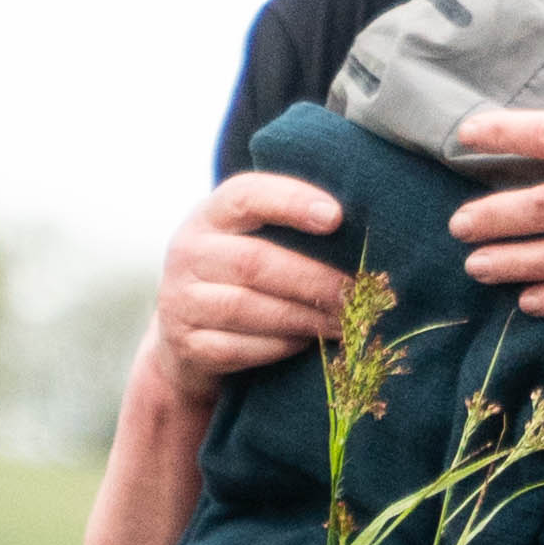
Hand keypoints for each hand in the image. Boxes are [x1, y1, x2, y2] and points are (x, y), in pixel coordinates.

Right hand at [138, 168, 352, 409]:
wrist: (184, 330)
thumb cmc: (240, 272)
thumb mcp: (250, 237)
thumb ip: (289, 228)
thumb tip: (363, 232)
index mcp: (210, 215)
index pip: (246, 196)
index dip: (291, 202)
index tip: (336, 216)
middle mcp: (188, 252)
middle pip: (253, 262)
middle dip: (313, 279)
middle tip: (356, 293)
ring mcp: (180, 300)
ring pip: (245, 308)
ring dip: (303, 317)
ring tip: (343, 322)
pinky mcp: (186, 344)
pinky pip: (236, 348)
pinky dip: (278, 346)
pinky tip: (308, 343)